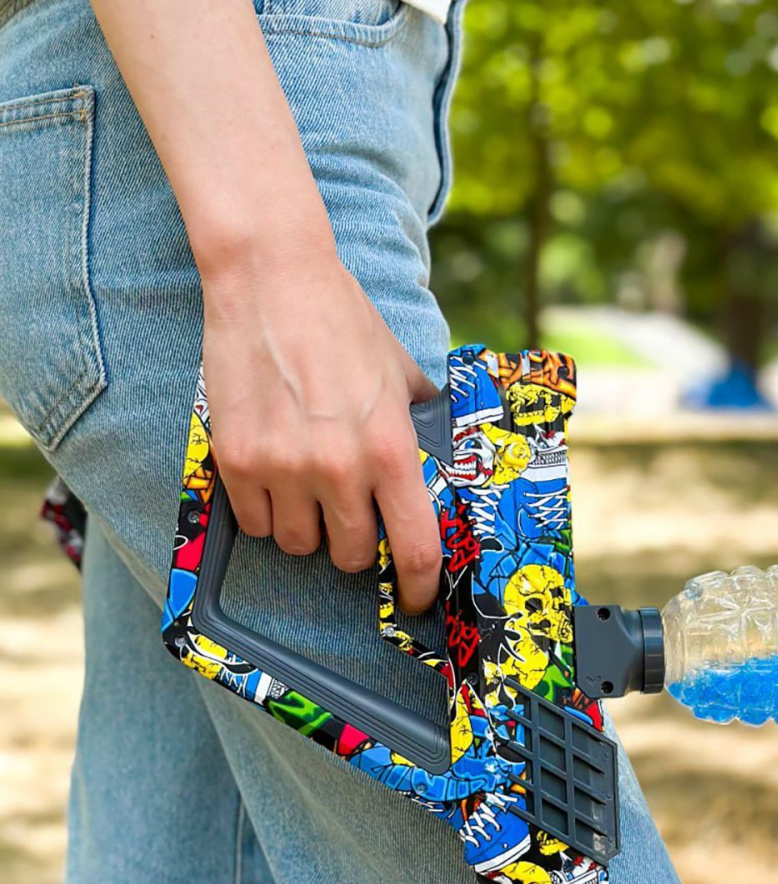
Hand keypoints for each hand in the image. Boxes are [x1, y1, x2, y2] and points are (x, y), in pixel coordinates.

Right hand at [200, 227, 440, 614]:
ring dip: (310, 529)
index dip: (420, 586)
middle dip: (358, 545)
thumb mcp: (401, 373)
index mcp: (391, 449)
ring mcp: (283, 468)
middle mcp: (339, 468)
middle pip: (353, 556)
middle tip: (352, 515)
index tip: (416, 598)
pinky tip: (274, 478)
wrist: (272, 280)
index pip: (415, 547)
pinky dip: (267, 513)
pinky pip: (255, 523)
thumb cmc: (345, 323)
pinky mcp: (235, 460)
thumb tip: (430, 459)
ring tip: (309, 490)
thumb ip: (418, 424)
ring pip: (299, 546)